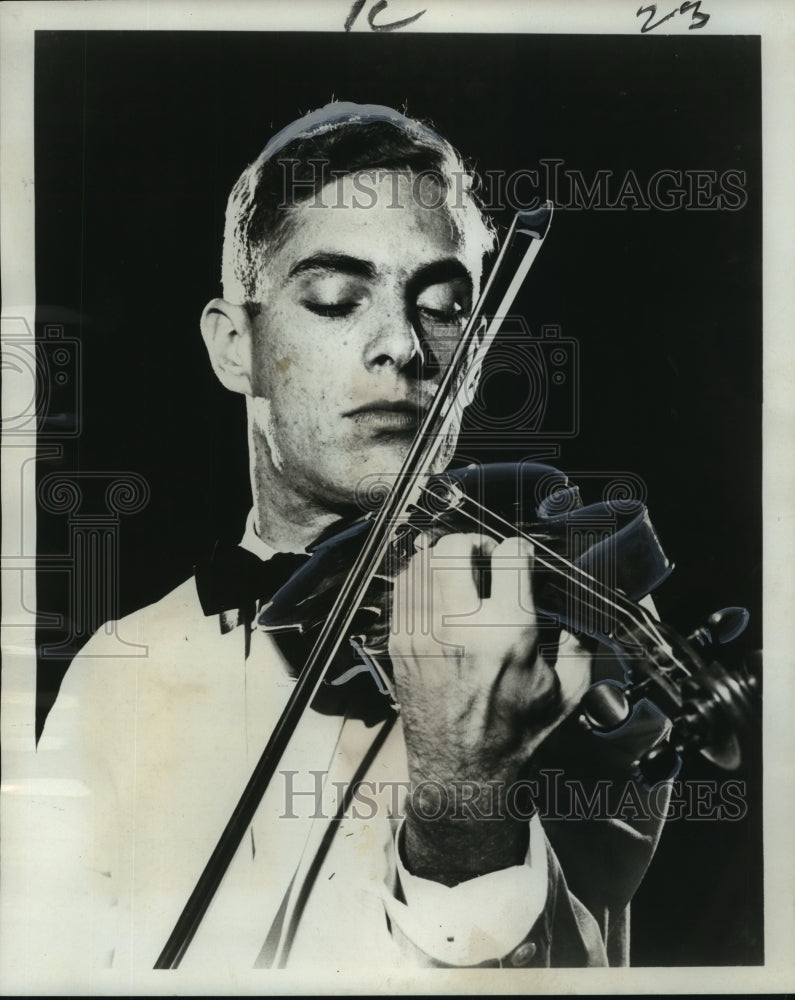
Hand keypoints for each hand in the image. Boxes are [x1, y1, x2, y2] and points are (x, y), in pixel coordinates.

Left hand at [388, 532, 591, 882]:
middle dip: (474, 542)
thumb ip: (576, 645)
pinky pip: (403, 590)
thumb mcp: (565, 692)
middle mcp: (460, 627)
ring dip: (443, 558)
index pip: (510, 556)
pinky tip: (437, 595)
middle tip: (485, 556)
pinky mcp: (399, 643)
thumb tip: (572, 615)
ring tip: (458, 572)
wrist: (461, 772)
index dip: (521, 549)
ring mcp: (422, 634)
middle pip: (455, 547)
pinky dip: (420, 580)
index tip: (522, 558)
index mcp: (506, 634)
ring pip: (421, 563)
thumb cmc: (515, 733)